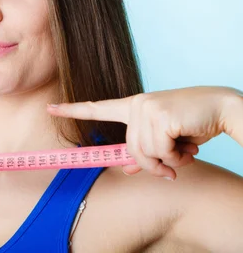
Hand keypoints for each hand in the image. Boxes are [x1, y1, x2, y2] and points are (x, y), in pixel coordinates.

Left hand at [46, 86, 239, 180]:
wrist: (223, 108)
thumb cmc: (193, 123)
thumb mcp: (165, 138)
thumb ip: (144, 150)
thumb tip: (125, 169)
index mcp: (133, 105)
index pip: (98, 108)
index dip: (72, 110)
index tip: (50, 108)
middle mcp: (136, 104)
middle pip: (131, 149)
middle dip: (154, 163)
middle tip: (176, 160)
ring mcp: (147, 108)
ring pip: (145, 153)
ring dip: (169, 161)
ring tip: (185, 148)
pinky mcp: (159, 115)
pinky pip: (160, 152)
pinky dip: (177, 157)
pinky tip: (189, 144)